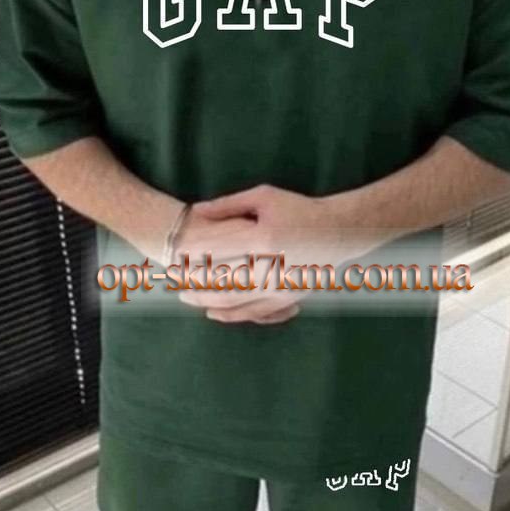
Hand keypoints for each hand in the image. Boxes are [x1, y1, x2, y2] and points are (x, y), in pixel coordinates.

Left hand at [176, 185, 346, 322]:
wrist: (339, 232)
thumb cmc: (299, 210)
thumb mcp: (264, 197)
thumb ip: (228, 205)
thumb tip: (195, 213)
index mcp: (262, 237)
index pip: (215, 247)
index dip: (189, 252)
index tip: (171, 252)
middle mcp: (270, 266)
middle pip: (218, 277)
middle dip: (191, 279)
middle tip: (170, 278)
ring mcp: (278, 286)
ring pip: (232, 299)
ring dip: (204, 300)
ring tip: (184, 296)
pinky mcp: (286, 299)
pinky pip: (253, 311)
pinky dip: (229, 314)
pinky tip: (211, 312)